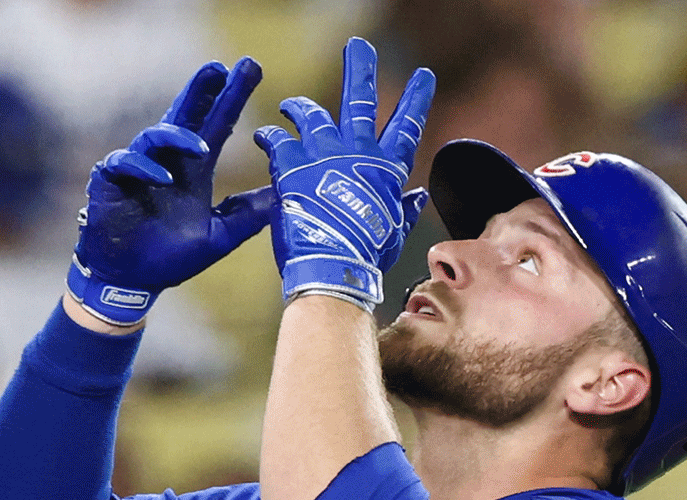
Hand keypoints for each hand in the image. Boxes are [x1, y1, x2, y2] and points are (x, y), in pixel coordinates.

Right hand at [68, 58, 274, 327]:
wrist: (131, 283)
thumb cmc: (171, 259)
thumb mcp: (219, 236)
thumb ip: (249, 214)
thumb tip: (287, 194)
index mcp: (193, 171)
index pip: (216, 124)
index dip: (231, 97)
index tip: (250, 69)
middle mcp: (167, 161)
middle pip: (186, 115)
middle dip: (202, 89)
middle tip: (220, 66)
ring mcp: (137, 167)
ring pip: (156, 135)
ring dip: (178, 136)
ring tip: (202, 146)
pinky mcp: (110, 180)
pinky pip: (125, 162)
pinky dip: (143, 167)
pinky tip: (161, 178)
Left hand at [255, 37, 433, 308]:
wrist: (332, 267)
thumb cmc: (366, 256)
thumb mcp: (394, 232)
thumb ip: (405, 209)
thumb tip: (419, 196)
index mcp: (385, 167)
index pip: (406, 125)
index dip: (416, 99)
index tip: (423, 75)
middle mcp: (356, 150)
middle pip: (359, 98)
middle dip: (359, 68)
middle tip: (358, 46)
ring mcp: (323, 152)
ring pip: (311, 112)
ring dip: (299, 106)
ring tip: (289, 105)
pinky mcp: (291, 162)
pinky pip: (277, 137)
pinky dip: (270, 135)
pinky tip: (263, 135)